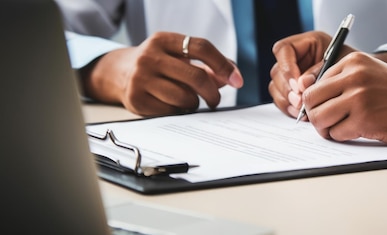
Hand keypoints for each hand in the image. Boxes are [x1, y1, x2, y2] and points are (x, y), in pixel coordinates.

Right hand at [81, 32, 242, 115]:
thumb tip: (232, 77)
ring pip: (185, 98)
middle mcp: (149, 56)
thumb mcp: (179, 55)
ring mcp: (140, 78)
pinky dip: (177, 112)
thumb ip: (208, 63)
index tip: (236, 80)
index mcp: (163, 40)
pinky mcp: (136, 100)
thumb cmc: (160, 64)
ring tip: (187, 100)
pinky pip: (171, 112)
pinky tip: (171, 105)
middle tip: (215, 100)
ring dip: (193, 103)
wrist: (119, 73)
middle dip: (212, 92)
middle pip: (196, 77)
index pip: (202, 47)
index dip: (223, 65)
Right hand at [269, 31, 356, 117]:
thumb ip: (319, 72)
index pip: (283, 49)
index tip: (297, 84)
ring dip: (287, 101)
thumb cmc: (353, 69)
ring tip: (302, 110)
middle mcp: (295, 58)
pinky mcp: (292, 92)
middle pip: (277, 72)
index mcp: (306, 43)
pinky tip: (301, 114)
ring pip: (276, 88)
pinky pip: (281, 100)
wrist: (362, 82)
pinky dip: (289, 109)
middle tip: (301, 102)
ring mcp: (291, 76)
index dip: (286, 67)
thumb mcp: (340, 65)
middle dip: (287, 89)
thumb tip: (301, 84)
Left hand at [302, 52, 386, 144]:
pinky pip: (336, 134)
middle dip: (315, 115)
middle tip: (328, 124)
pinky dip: (343, 137)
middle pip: (310, 99)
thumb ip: (344, 81)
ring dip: (326, 129)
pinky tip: (358, 132)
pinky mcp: (364, 119)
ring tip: (341, 129)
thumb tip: (311, 99)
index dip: (317, 101)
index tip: (327, 109)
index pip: (314, 82)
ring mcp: (359, 97)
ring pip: (318, 118)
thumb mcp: (372, 75)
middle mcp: (354, 75)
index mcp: (353, 61)